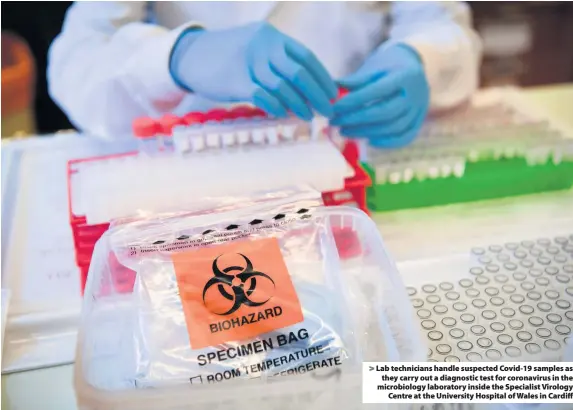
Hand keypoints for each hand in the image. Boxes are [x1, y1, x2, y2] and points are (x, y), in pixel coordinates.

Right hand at [170, 22, 336, 119]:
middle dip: (317, 95)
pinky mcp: (236, 82)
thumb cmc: (229, 56)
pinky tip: (283, 114)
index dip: (323, 78)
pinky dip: (276, 107)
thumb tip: (309, 85)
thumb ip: (279, 61)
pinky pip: (264, 97)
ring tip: (308, 116)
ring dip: (299, 105)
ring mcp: (249, 63)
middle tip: (328, 110)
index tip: (333, 94)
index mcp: (272, 37)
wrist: (191, 56)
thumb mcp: (256, 48)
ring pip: (283, 87)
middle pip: (299, 73)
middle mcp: (263, 46)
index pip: (306, 57)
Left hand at [331, 44, 429, 147]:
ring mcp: (420, 109)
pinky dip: (386, 142)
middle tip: (335, 123)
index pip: (376, 91)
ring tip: (344, 132)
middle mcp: (416, 93)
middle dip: (357, 119)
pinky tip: (367, 141)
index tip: (334, 108)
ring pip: (393, 127)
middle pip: (385, 111)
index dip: (353, 101)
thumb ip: (354, 81)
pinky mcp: (419, 122)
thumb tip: (329, 89)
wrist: (414, 68)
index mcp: (404, 75)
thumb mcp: (373, 69)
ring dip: (366, 132)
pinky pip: (404, 137)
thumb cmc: (387, 67)